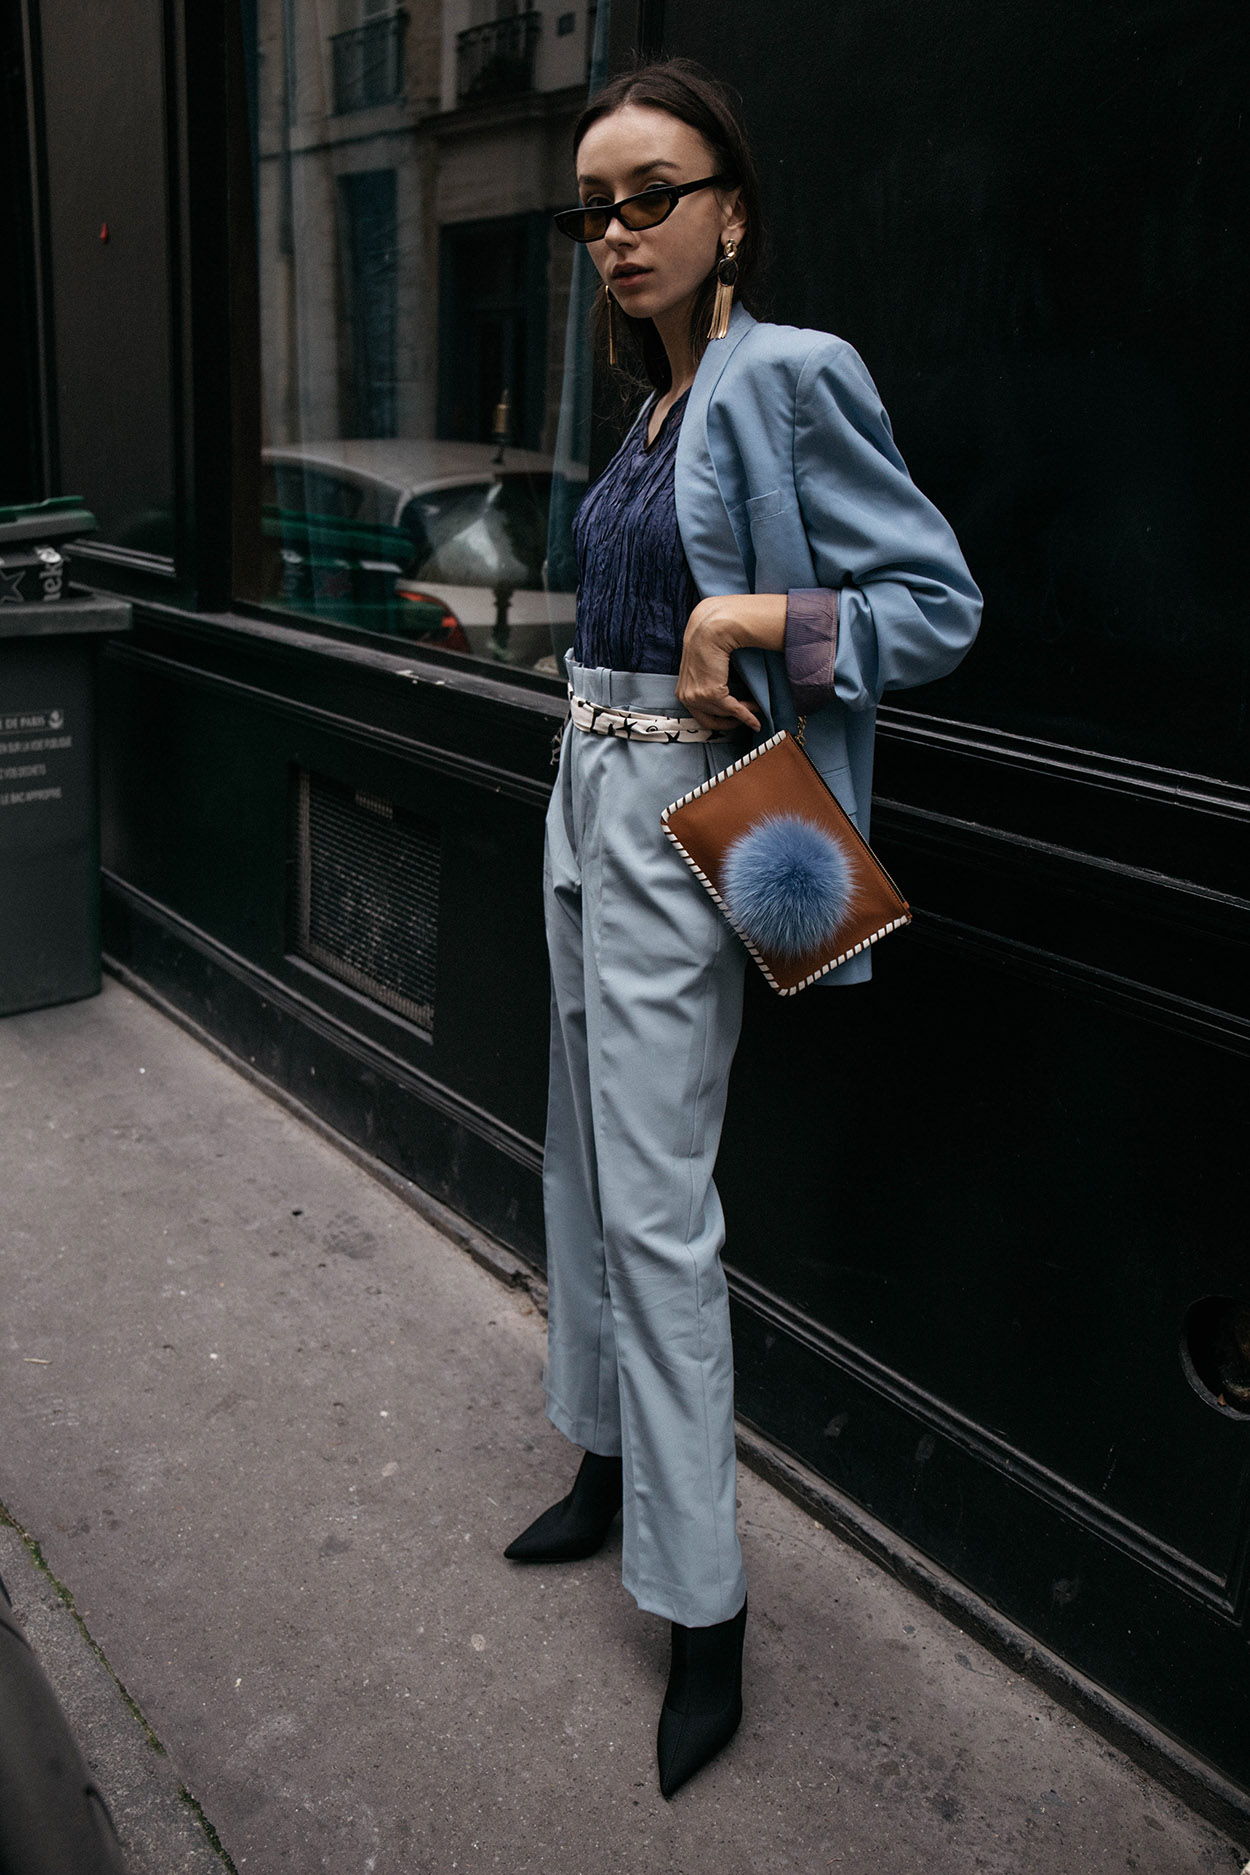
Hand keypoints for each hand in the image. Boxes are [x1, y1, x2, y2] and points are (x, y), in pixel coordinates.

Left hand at [676, 593, 786, 732]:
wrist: (710, 630)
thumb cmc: (708, 645)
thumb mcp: (702, 669)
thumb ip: (707, 683)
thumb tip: (723, 695)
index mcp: (682, 691)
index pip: (700, 716)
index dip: (719, 721)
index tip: (733, 721)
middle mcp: (686, 697)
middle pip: (712, 719)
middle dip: (731, 721)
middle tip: (746, 716)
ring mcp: (697, 696)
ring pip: (725, 714)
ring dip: (744, 714)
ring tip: (756, 708)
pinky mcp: (711, 693)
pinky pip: (734, 710)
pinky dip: (747, 716)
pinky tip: (756, 721)